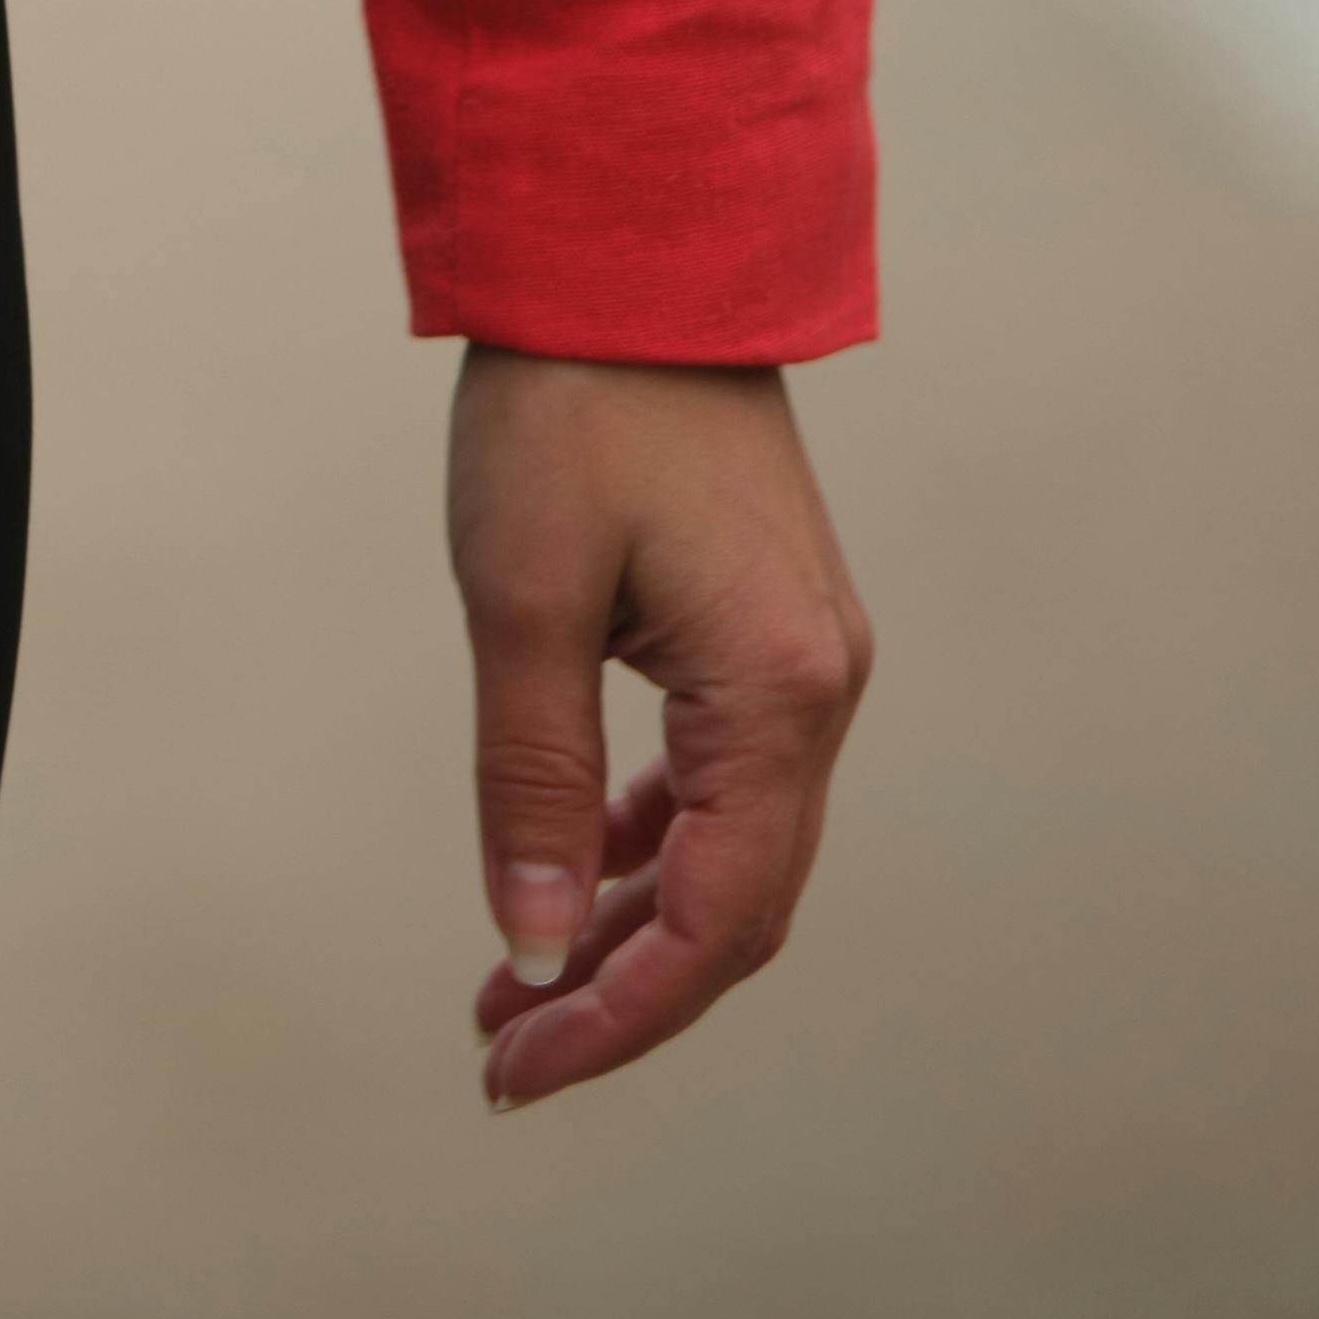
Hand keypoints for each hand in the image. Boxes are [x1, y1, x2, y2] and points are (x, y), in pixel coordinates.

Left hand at [448, 346, 870, 1113]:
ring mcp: (804, 658)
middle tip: (499, 1048)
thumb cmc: (566, 408)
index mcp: (776, 699)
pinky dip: (648, 841)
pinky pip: (721, 779)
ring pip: (729, 848)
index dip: (616, 1017)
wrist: (627, 248)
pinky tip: (576, 874)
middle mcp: (819, 693)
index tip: (512, 1070)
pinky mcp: (767, 626)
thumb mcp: (520, 600)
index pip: (715, 926)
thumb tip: (529, 948)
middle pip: (736, 907)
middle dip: (620, 991)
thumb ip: (530, 782)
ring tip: (514, 984)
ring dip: (629, 922)